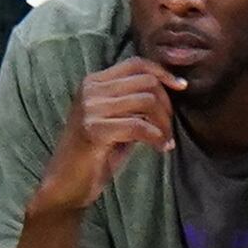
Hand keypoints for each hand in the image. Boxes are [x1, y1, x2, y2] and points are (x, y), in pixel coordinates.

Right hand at [34, 54, 176, 213]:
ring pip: (147, 101)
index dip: (163, 73)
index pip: (136, 64)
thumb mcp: (115, 118)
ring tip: (165, 140)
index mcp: (93, 82)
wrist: (66, 183)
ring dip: (164, 124)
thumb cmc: (95, 153)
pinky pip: (139, 126)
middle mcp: (90, 90)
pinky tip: (160, 149)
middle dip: (167, 105)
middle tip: (168, 128)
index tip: (181, 87)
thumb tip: (170, 88)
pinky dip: (156, 138)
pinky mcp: (94, 130)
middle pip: (146, 82)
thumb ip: (133, 100)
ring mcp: (90, 108)